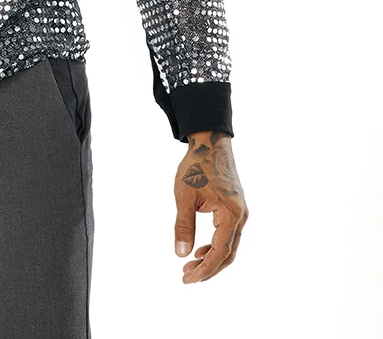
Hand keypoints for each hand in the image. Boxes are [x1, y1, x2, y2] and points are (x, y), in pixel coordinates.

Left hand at [174, 130, 247, 283]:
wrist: (210, 144)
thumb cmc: (196, 167)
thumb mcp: (184, 196)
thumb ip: (183, 225)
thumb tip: (180, 254)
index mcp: (231, 214)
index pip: (220, 252)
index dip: (205, 269)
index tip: (187, 278)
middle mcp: (240, 216)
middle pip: (228, 254)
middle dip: (208, 268)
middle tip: (186, 276)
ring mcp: (240, 213)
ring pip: (229, 246)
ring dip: (211, 258)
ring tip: (189, 265)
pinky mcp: (235, 209)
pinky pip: (228, 235)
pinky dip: (215, 246)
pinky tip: (200, 249)